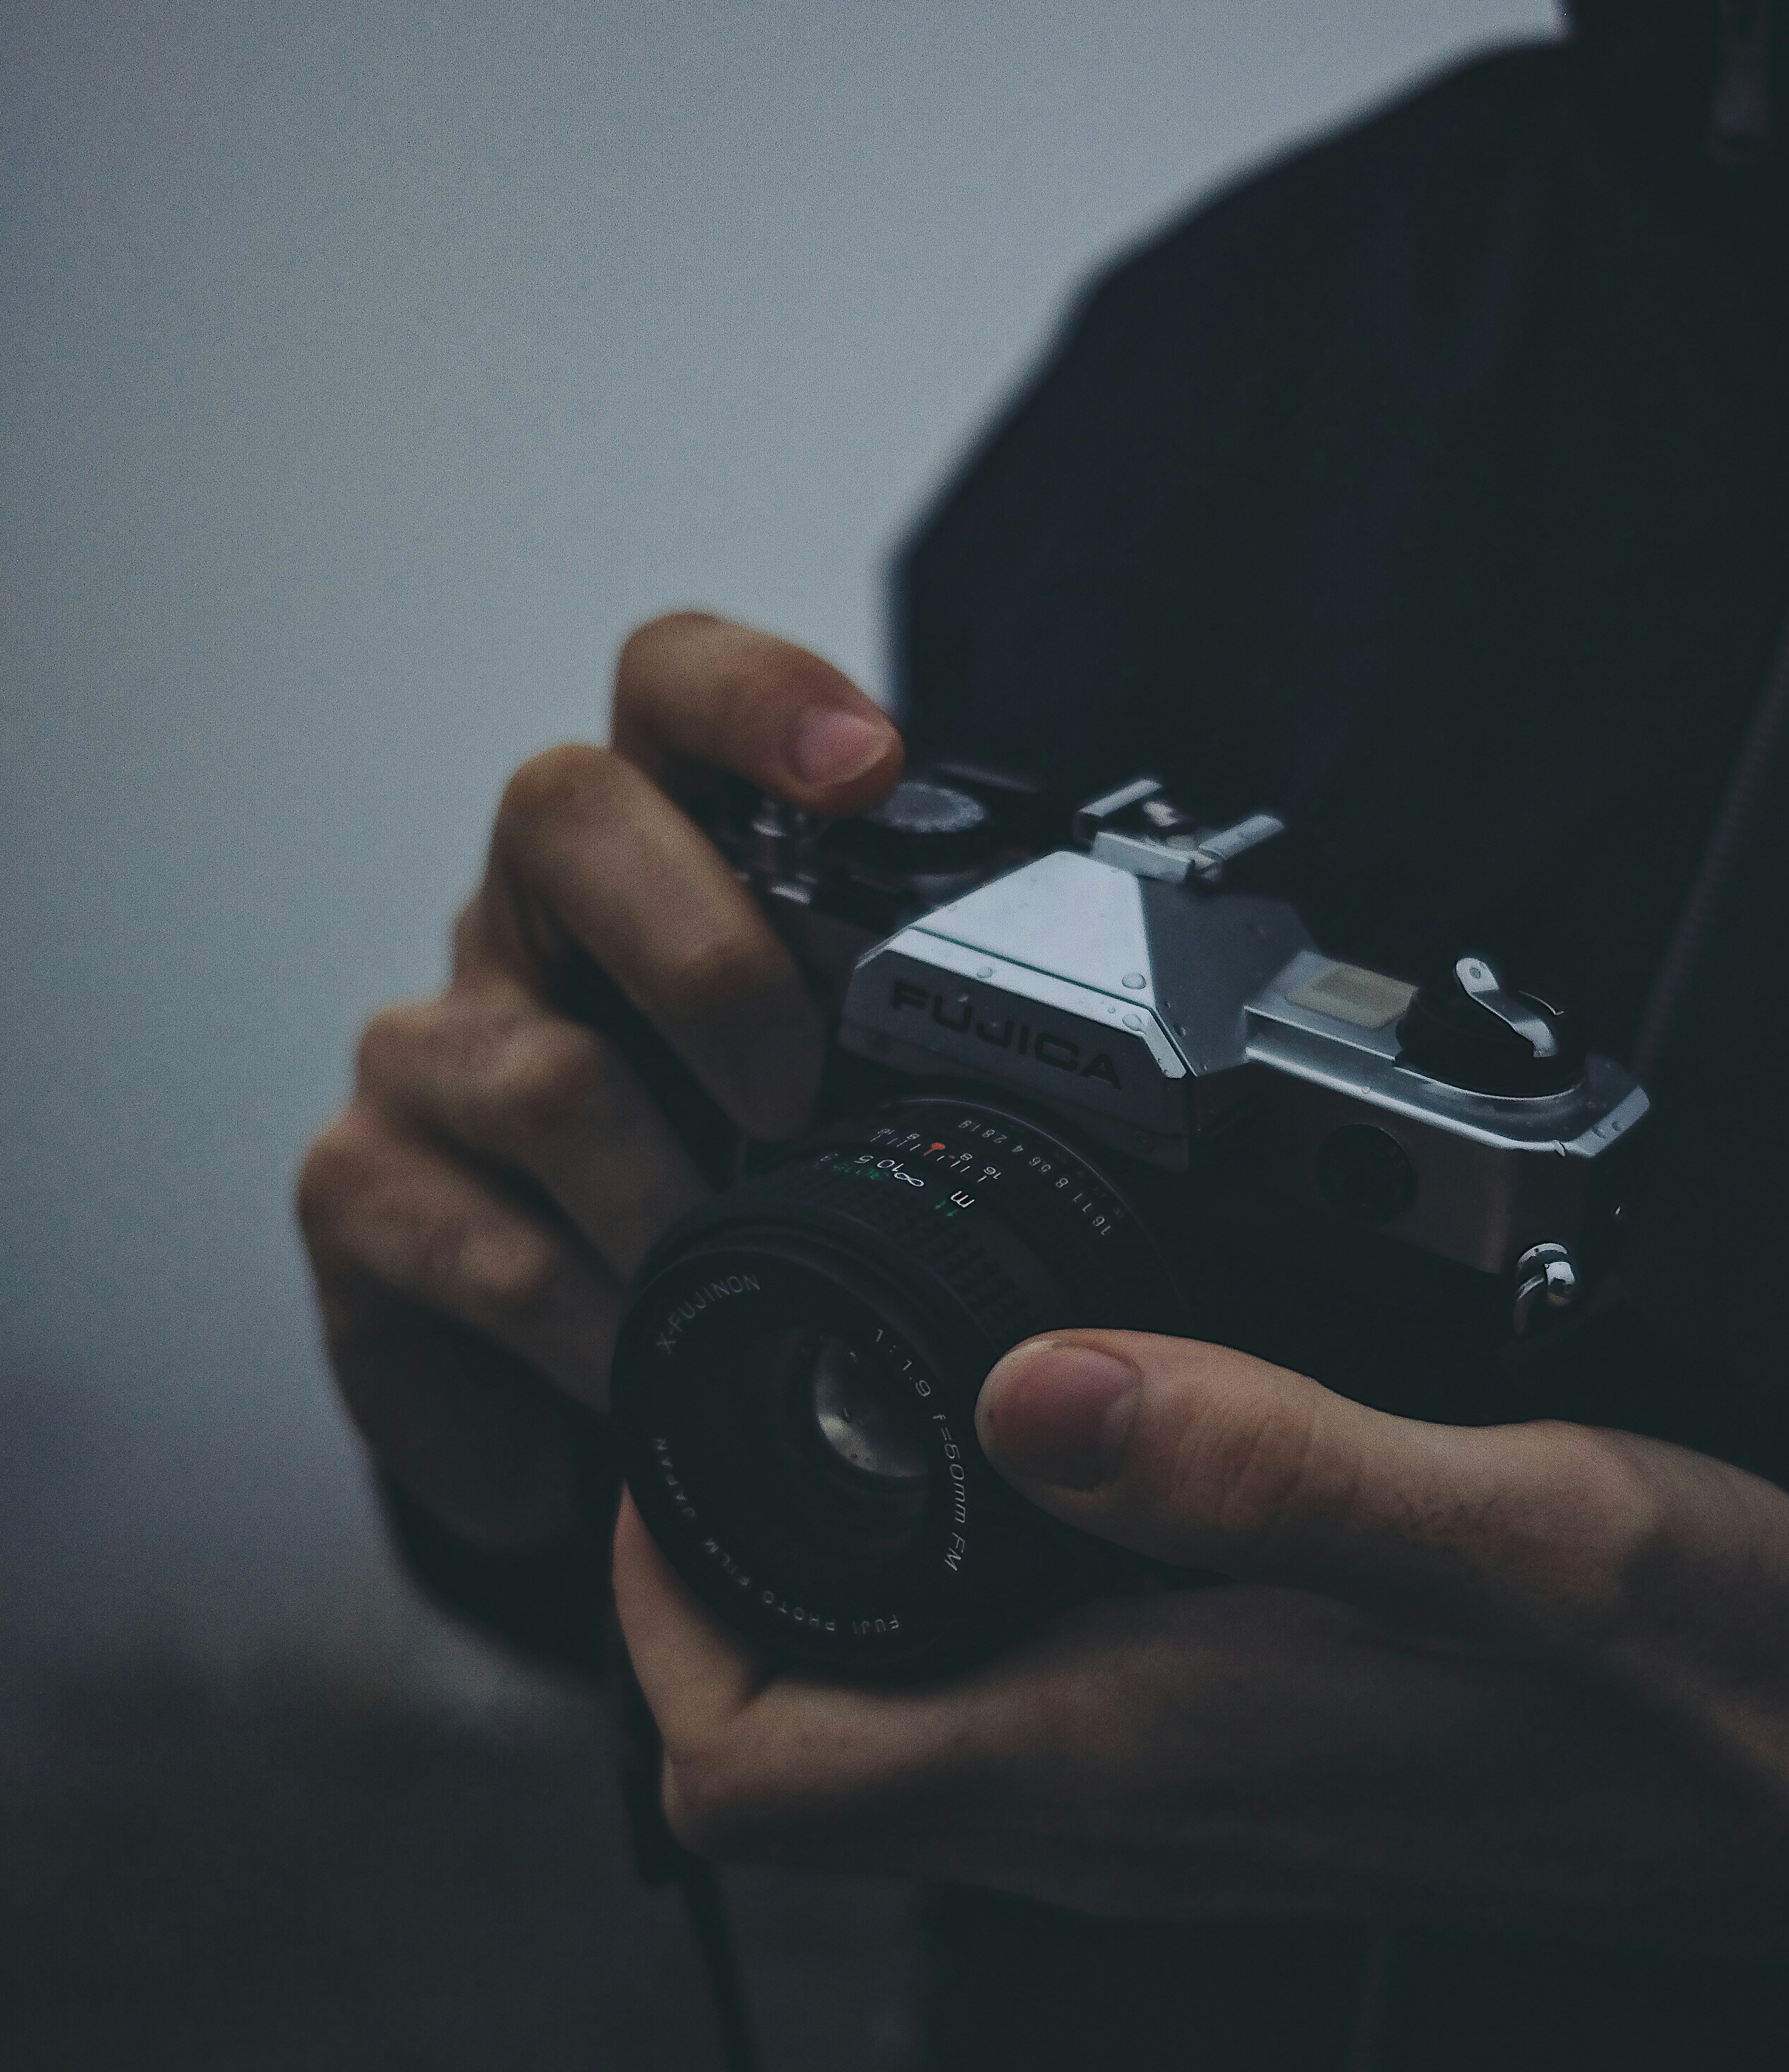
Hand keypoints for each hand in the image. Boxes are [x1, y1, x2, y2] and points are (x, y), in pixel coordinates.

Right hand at [296, 613, 900, 1545]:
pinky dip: (576, 1333)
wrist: (573, 1382)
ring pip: (535, 1074)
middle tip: (790, 1093)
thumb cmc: (736, 1195)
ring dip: (663, 1210)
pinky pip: (469, 1249)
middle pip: (564, 811)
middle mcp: (526, 917)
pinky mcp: (357, 1191)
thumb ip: (927, 1045)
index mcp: (662, 854)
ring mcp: (429, 1048)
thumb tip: (1149, 1066)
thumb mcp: (843, 1104)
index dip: (760, 695)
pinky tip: (627, 1383)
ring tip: (732, 1297)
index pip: (676, 688)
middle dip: (701, 948)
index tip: (867, 763)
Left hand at [614, 1329, 1788, 1949]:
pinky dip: (931, 1622)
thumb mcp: (1523, 1531)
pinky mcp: (1209, 1789)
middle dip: (703, 1600)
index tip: (664, 1457)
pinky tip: (1002, 1484)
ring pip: (877, 1755)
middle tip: (727, 1401)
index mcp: (1126, 1759)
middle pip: (785, 1773)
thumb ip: (1280, 1469)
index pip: (756, 1776)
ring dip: (810, 1608)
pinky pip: (987, 1731)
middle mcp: (1105, 1824)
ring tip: (833, 1419)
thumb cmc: (1699, 1680)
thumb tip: (1028, 1390)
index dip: (650, 1624)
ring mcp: (1152, 1824)